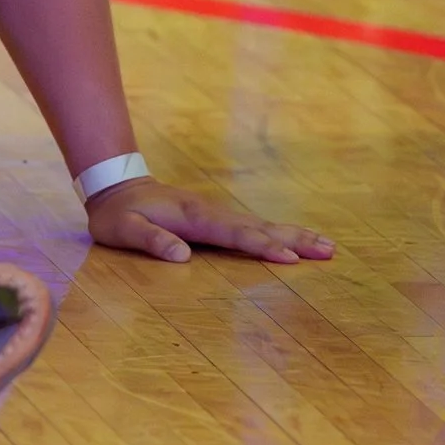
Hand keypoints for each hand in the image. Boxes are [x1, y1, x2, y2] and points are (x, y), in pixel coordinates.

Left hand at [85, 178, 334, 264]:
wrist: (115, 185)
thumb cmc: (116, 214)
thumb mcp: (122, 229)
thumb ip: (150, 240)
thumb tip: (182, 257)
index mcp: (193, 218)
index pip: (235, 233)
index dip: (261, 246)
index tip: (289, 258)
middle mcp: (211, 212)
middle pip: (260, 226)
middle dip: (295, 239)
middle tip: (329, 251)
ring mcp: (216, 212)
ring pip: (262, 223)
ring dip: (295, 234)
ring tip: (327, 246)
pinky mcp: (217, 217)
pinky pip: (254, 225)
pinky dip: (279, 232)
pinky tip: (295, 240)